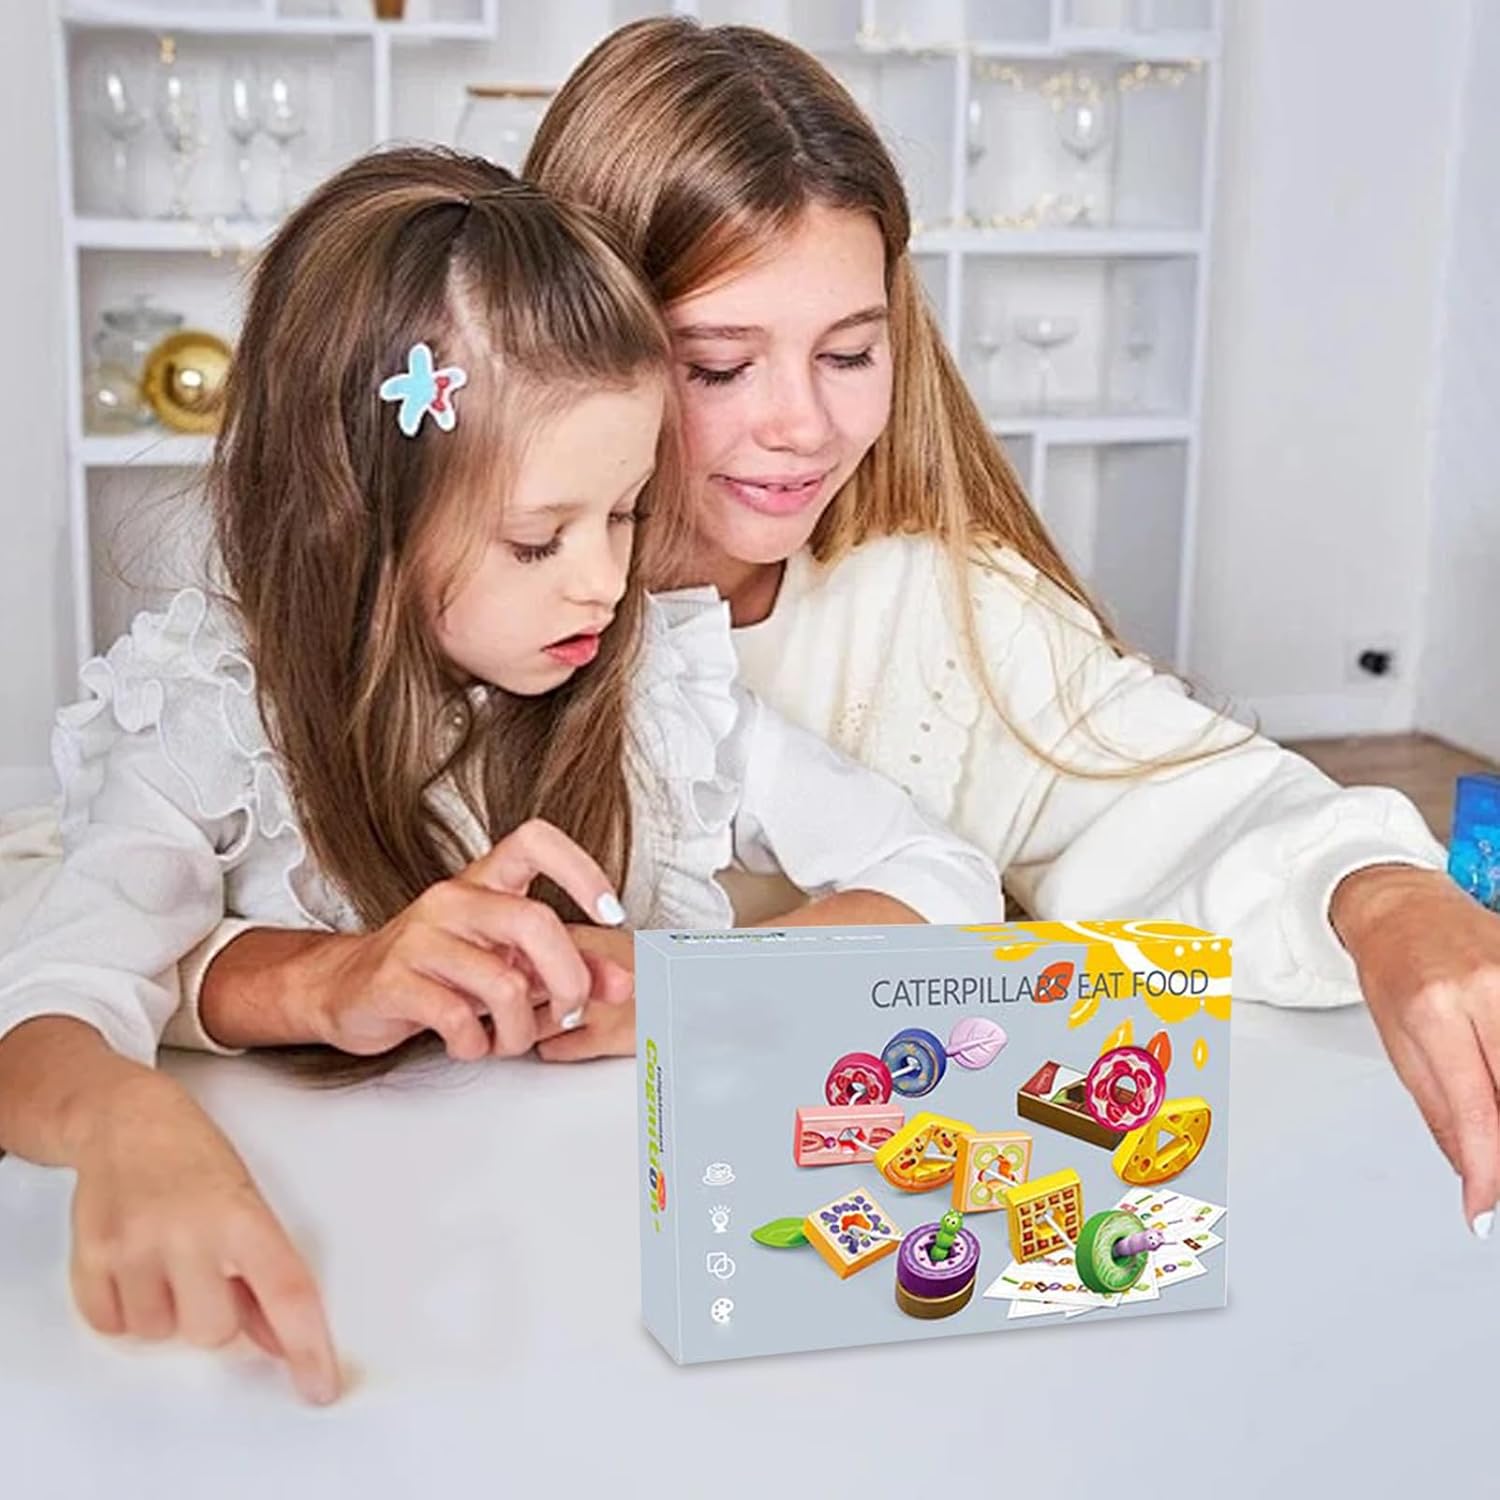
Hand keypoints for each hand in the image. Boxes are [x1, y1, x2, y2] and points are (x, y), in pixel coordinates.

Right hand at [70, 1071, 340, 1405]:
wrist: (127, 1119)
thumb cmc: (196, 1158)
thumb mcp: (247, 1202)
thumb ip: (263, 1273)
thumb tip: (281, 1343)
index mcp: (243, 1215)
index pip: (287, 1293)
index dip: (308, 1346)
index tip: (320, 1385)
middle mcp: (189, 1232)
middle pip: (216, 1332)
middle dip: (216, 1310)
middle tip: (206, 1264)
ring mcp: (135, 1246)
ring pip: (161, 1335)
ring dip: (167, 1308)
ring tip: (167, 1254)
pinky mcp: (90, 1258)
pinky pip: (113, 1327)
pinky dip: (126, 1307)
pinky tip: (136, 1262)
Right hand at [297, 820, 630, 1060]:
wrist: (347, 988)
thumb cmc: (437, 969)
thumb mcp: (508, 960)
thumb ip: (569, 967)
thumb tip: (625, 982)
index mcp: (484, 881)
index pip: (536, 840)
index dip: (582, 871)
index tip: (609, 914)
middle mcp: (453, 899)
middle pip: (536, 922)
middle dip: (569, 980)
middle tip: (568, 1010)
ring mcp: (420, 937)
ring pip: (505, 984)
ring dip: (520, 1030)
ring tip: (506, 1037)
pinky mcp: (394, 980)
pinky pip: (460, 1019)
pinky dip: (476, 1045)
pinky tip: (467, 1041)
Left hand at [1332, 863, 1499, 1235]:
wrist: (1401, 905)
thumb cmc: (1391, 971)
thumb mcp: (1398, 1045)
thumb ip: (1443, 1114)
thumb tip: (1475, 1176)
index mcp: (1436, 1010)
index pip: (1477, 1111)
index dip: (1487, 1172)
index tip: (1483, 1211)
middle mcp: (1487, 990)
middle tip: (1492, 1178)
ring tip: (1492, 1136)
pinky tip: (1497, 1078)